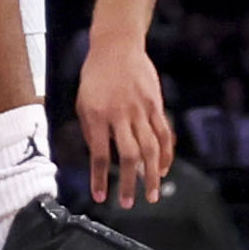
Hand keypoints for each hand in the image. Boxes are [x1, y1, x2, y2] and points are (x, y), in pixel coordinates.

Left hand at [78, 37, 176, 211]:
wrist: (116, 46)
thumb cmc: (95, 76)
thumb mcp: (83, 101)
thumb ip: (91, 130)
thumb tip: (99, 157)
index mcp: (97, 114)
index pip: (99, 154)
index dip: (100, 178)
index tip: (100, 197)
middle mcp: (120, 114)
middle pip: (128, 156)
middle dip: (129, 183)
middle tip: (129, 203)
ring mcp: (140, 109)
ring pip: (150, 148)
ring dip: (151, 174)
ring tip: (151, 194)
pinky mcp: (155, 105)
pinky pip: (163, 134)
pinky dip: (166, 154)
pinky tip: (164, 169)